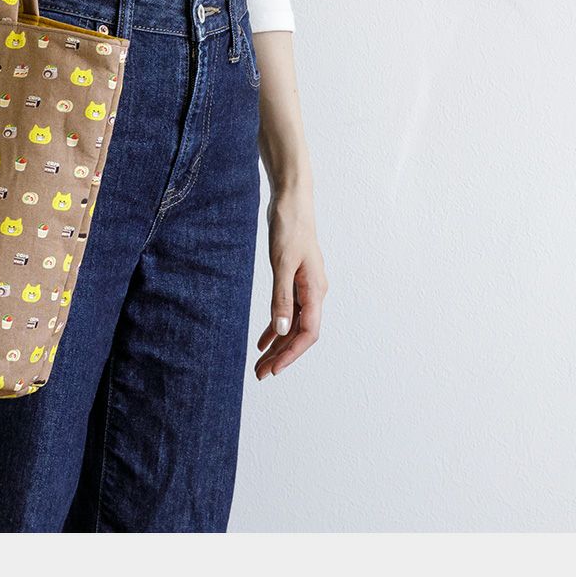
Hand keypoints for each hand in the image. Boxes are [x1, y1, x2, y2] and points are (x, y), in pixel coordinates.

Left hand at [255, 186, 326, 379]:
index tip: (273, 369)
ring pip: (293, 325)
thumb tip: (281, 330)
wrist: (291, 202)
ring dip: (278, 344)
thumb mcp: (281, 264)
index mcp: (315, 290)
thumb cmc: (289, 228)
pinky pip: (287, 311)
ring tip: (260, 362)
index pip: (307, 333)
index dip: (291, 354)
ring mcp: (305, 287)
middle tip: (260, 374)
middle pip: (300, 333)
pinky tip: (263, 339)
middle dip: (282, 355)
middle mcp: (314, 293)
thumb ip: (281, 298)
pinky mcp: (294, 280)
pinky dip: (275, 326)